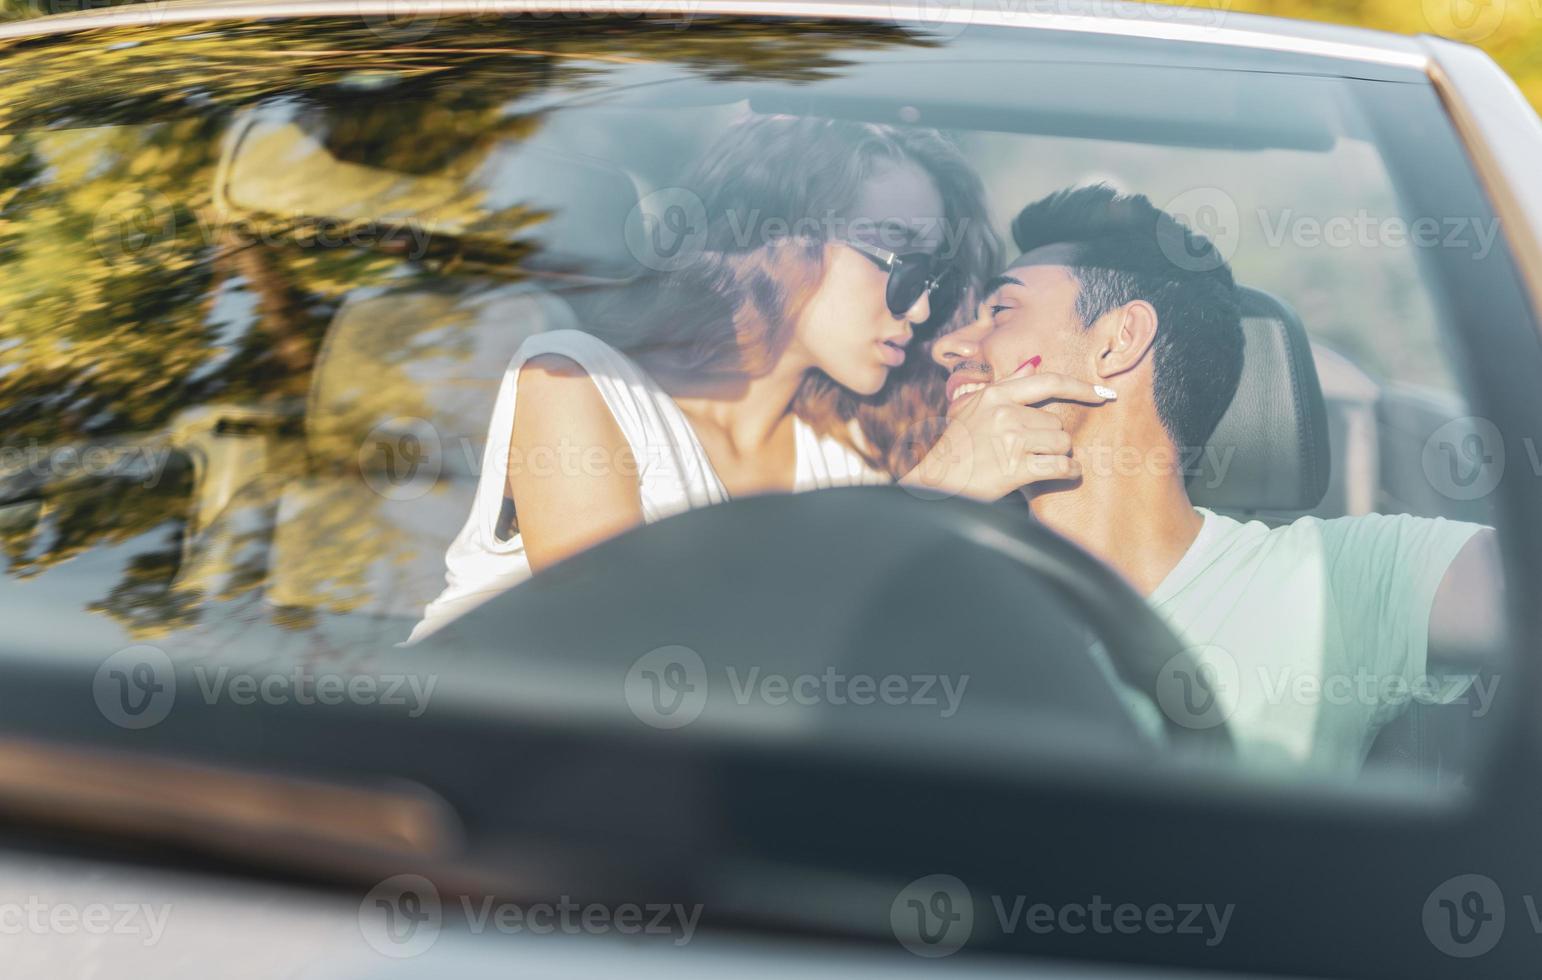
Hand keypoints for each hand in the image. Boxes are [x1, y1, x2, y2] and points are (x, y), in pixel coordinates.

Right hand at [902, 363, 1115, 500]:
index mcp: (995, 396)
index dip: (1080, 386)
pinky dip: (1068, 471)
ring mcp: (1011, 440)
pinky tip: (1065, 473)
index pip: (1048, 382)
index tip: (1103, 393)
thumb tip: (1033, 363)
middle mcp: (1004, 413)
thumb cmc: (955, 447)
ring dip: (1057, 455)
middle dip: (1051, 437)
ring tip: (1035, 462)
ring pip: (1061, 442)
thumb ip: (1004, 384)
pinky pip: (1060, 466)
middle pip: (1056, 421)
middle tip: (1029, 450)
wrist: (937, 483)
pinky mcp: (1017, 467)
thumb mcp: (971, 407)